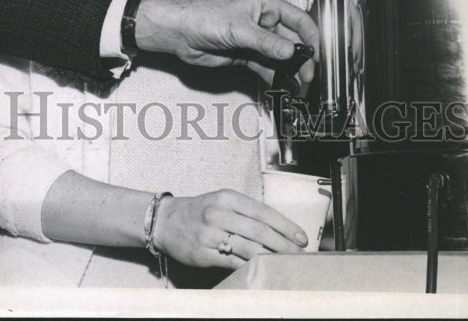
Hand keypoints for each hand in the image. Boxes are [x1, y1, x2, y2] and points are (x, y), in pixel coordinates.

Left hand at [135, 0, 318, 86]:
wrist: (180, 33)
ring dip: (289, 71)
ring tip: (296, 87)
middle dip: (300, 59)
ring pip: (280, 57)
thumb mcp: (238, 29)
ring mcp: (255, 39)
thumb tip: (291, 52)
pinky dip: (274, 76)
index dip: (310, 37)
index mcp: (265, 4)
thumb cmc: (204, 17)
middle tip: (305, 77)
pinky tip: (281, 87)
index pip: (298, 19)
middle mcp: (263, 20)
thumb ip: (265, 42)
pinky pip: (266, 66)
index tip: (316, 56)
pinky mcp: (246, 54)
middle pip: (291, 41)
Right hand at [153, 189, 307, 269]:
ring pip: (248, 248)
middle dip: (283, 245)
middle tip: (299, 255)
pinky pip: (232, 263)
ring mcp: (210, 234)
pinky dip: (250, 267)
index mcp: (227, 197)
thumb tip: (277, 230)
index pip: (263, 211)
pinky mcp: (203, 253)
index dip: (285, 226)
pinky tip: (263, 270)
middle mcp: (219, 213)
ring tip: (286, 264)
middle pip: (259, 231)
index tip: (301, 238)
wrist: (166, 221)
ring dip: (270, 258)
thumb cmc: (199, 211)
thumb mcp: (221, 202)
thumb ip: (245, 213)